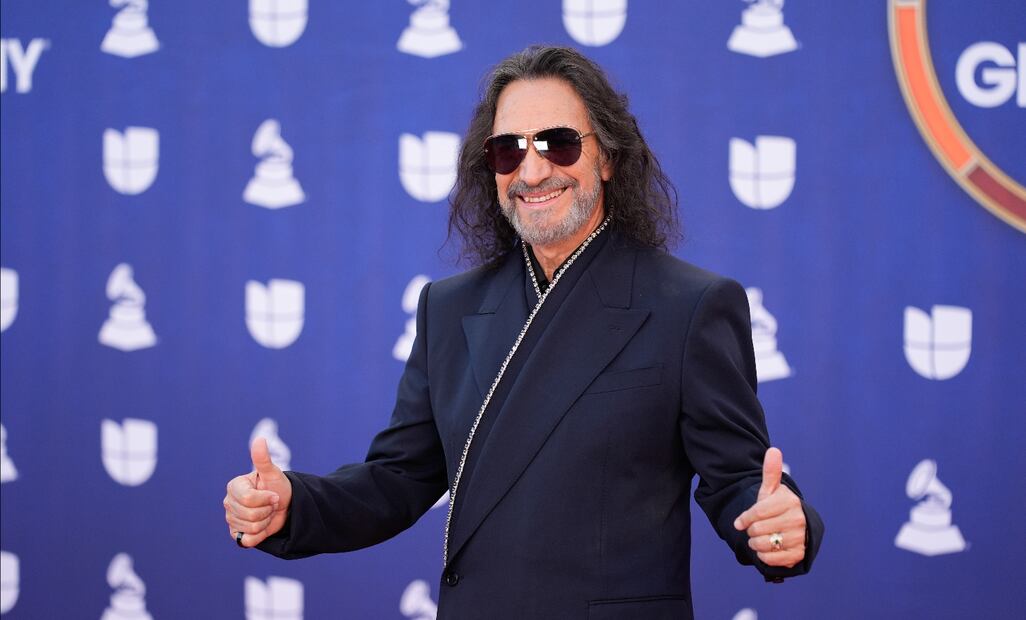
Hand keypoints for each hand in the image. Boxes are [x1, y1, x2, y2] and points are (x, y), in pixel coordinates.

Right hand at [224, 437, 292, 547]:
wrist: (285, 505)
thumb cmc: (278, 486)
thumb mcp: (273, 473)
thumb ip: (263, 459)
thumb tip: (260, 440)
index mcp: (234, 486)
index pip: (248, 499)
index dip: (266, 498)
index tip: (273, 494)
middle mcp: (228, 503)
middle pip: (250, 515)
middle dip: (267, 510)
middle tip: (271, 504)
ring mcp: (231, 519)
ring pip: (250, 528)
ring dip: (265, 521)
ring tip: (267, 513)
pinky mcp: (236, 534)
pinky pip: (247, 540)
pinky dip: (259, 535)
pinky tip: (262, 526)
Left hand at [733, 447, 805, 567]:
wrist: (795, 529)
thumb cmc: (777, 507)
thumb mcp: (771, 491)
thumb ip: (771, 472)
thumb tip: (773, 450)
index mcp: (789, 501)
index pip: (757, 512)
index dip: (745, 519)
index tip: (739, 523)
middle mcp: (797, 519)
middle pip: (758, 530)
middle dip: (751, 532)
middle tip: (755, 530)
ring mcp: (800, 537)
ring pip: (764, 545)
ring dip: (756, 544)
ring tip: (759, 539)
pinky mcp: (799, 554)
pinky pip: (773, 560)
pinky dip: (765, 557)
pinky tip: (767, 550)